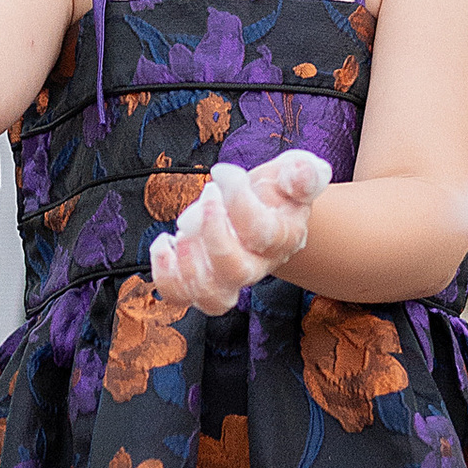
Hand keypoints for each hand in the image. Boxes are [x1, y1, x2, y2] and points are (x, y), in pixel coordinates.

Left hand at [146, 152, 331, 315]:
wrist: (264, 215)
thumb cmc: (277, 192)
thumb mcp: (294, 173)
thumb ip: (302, 173)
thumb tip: (302, 173)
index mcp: (283, 239)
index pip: (261, 231)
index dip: (238, 199)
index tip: (222, 171)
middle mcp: (258, 266)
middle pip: (237, 271)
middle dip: (213, 231)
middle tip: (207, 194)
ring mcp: (229, 280)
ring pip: (211, 295)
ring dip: (188, 261)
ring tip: (183, 225)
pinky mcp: (201, 283)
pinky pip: (181, 296)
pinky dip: (165, 277)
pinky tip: (164, 242)